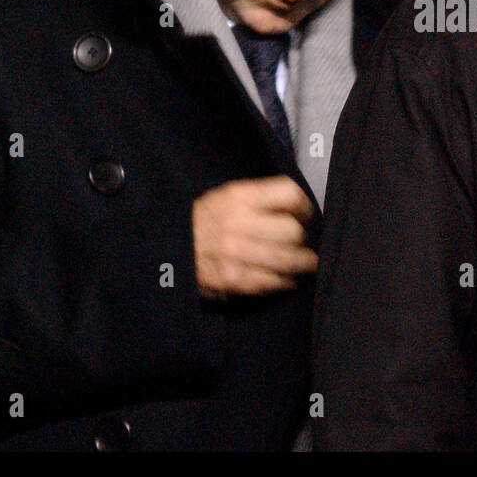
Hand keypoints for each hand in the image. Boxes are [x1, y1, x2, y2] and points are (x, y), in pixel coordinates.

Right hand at [192, 176, 316, 297]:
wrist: (169, 250)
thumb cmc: (203, 222)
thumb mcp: (226, 197)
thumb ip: (259, 200)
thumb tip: (296, 210)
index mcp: (239, 197)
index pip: (289, 193)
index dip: (304, 206)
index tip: (306, 216)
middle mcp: (239, 223)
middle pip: (293, 231)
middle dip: (303, 239)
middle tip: (302, 243)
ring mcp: (237, 254)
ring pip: (289, 260)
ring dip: (304, 264)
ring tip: (307, 264)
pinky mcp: (235, 280)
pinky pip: (273, 282)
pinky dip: (285, 282)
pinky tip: (287, 279)